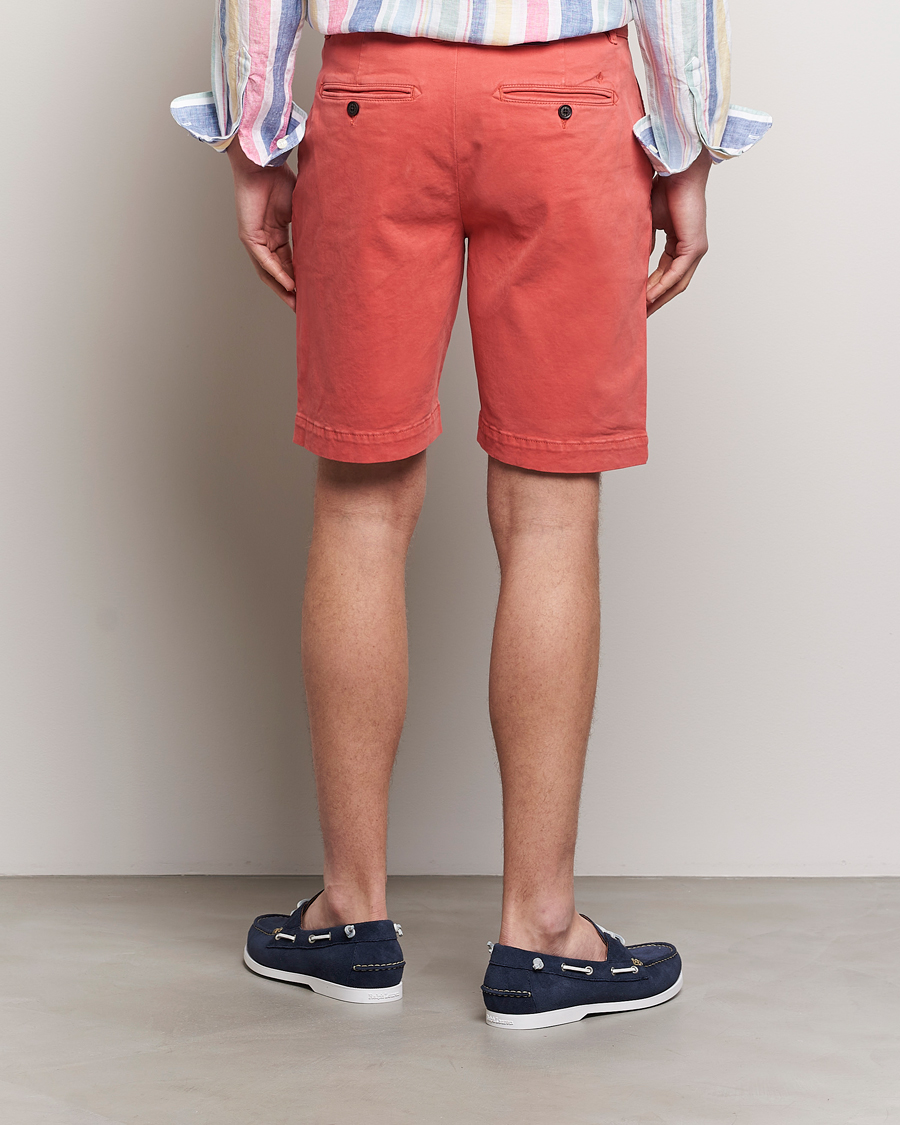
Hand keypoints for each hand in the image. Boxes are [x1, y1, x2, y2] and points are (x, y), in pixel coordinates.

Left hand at [227, 138, 296, 309]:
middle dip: (291, 293)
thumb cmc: (280, 178)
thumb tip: (331, 236)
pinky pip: (264, 260)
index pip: (288, 264)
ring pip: (269, 272)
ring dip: (283, 289)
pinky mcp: (249, 237)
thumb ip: (309, 225)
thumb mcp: (300, 209)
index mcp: (276, 234)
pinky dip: (277, 273)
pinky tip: (289, 285)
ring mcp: (255, 240)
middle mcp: (264, 241)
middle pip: (278, 273)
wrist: (263, 163)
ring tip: (297, 304)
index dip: (300, 280)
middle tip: (304, 309)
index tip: (312, 294)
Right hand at [646, 149, 712, 315]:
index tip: (636, 304)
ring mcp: (695, 250)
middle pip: (672, 285)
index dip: (651, 291)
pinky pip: (676, 273)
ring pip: (676, 283)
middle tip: (638, 317)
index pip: (665, 275)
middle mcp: (692, 251)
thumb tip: (633, 262)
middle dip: (655, 302)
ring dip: (658, 299)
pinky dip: (662, 286)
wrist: (677, 172)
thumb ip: (643, 244)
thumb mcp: (648, 224)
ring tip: (641, 313)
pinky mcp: (695, 247)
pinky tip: (648, 297)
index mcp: (681, 245)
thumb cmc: (663, 190)